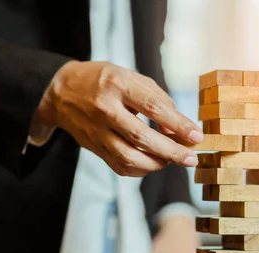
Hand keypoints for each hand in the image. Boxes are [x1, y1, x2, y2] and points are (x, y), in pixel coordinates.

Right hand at [36, 61, 201, 175]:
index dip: (178, 124)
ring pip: (129, 156)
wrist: (61, 92)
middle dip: (171, 151)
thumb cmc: (103, 81)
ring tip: (171, 160)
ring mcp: (96, 131)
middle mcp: (105, 109)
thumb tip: (176, 129)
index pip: (153, 107)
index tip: (196, 136)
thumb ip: (157, 99)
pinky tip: (151, 163)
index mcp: (117, 85)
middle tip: (190, 159)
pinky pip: (119, 165)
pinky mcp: (93, 146)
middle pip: (141, 137)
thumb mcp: (130, 77)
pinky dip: (140, 169)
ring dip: (156, 163)